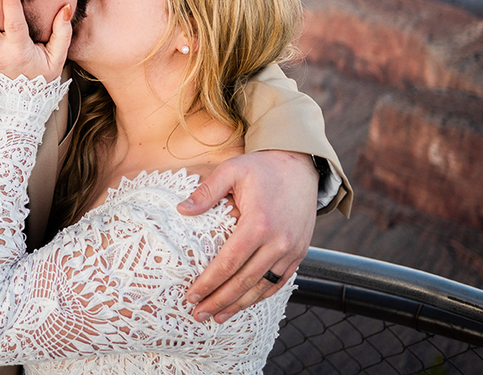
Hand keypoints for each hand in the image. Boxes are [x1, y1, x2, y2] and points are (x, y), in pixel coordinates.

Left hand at [177, 150, 317, 321]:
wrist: (301, 165)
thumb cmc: (262, 167)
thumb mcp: (231, 170)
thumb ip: (206, 191)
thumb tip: (181, 210)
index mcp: (259, 223)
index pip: (229, 262)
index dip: (209, 283)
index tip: (191, 295)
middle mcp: (279, 241)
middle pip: (244, 281)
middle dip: (219, 301)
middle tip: (198, 314)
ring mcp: (292, 250)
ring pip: (263, 287)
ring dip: (239, 305)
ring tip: (217, 317)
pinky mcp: (300, 253)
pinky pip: (280, 282)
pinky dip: (261, 296)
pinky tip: (244, 303)